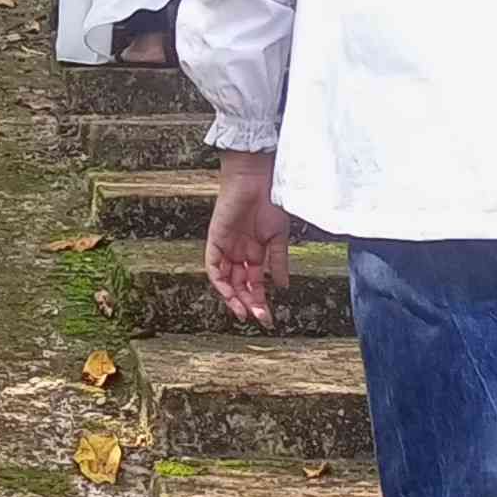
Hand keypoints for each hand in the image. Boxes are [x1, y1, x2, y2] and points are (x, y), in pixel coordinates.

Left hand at [205, 149, 290, 326]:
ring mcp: (226, 247)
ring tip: (244, 311)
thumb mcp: (278, 237)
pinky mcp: (215, 240)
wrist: (257, 179)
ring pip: (226, 280)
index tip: (266, 316)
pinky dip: (221, 282)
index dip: (259, 300)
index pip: (254, 283)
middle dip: (248, 303)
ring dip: (233, 297)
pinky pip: (213, 267)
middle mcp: (239, 252)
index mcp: (255, 252)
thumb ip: (278, 262)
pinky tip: (231, 293)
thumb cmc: (270, 201)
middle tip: (258, 317)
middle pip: (239, 285)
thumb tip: (282, 286)